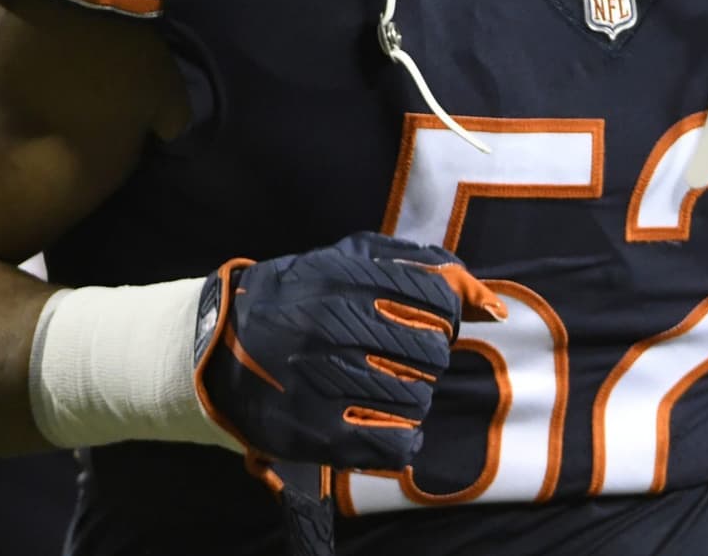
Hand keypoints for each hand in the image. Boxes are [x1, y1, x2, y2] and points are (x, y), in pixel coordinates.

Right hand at [193, 231, 504, 471]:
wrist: (217, 346)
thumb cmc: (297, 297)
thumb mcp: (346, 260)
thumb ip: (418, 265)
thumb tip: (491, 301)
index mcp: (344, 279)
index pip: (437, 300)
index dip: (442, 316)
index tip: (424, 321)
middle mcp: (333, 327)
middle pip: (431, 354)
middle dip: (425, 359)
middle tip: (398, 358)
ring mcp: (322, 381)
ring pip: (416, 400)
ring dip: (411, 398)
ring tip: (383, 389)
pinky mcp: (315, 432)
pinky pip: (396, 446)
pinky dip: (402, 440)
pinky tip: (384, 425)